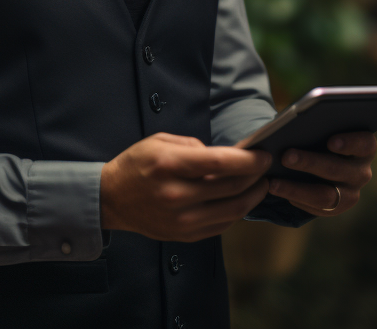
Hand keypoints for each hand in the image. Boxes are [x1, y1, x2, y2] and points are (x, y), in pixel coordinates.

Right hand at [101, 132, 271, 242]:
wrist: (111, 199)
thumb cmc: (136, 165)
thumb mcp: (159, 141)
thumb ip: (194, 145)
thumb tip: (224, 156)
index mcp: (170, 166)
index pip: (220, 163)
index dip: (248, 159)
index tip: (264, 155)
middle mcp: (176, 195)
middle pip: (231, 187)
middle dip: (256, 176)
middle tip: (265, 167)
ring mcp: (181, 220)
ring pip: (232, 210)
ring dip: (252, 196)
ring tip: (260, 185)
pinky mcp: (184, 235)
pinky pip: (221, 225)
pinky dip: (236, 212)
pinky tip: (240, 200)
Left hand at [267, 132, 375, 217]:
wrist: (322, 161)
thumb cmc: (321, 137)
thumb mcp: (322, 130)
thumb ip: (316, 128)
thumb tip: (294, 127)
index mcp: (364, 147)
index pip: (365, 144)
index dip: (350, 142)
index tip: (331, 141)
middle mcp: (361, 172)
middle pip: (337, 169)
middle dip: (310, 163)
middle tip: (285, 156)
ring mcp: (351, 193)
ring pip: (325, 195)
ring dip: (296, 188)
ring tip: (273, 183)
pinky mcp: (337, 208)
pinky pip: (316, 208)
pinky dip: (295, 199)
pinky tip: (276, 190)